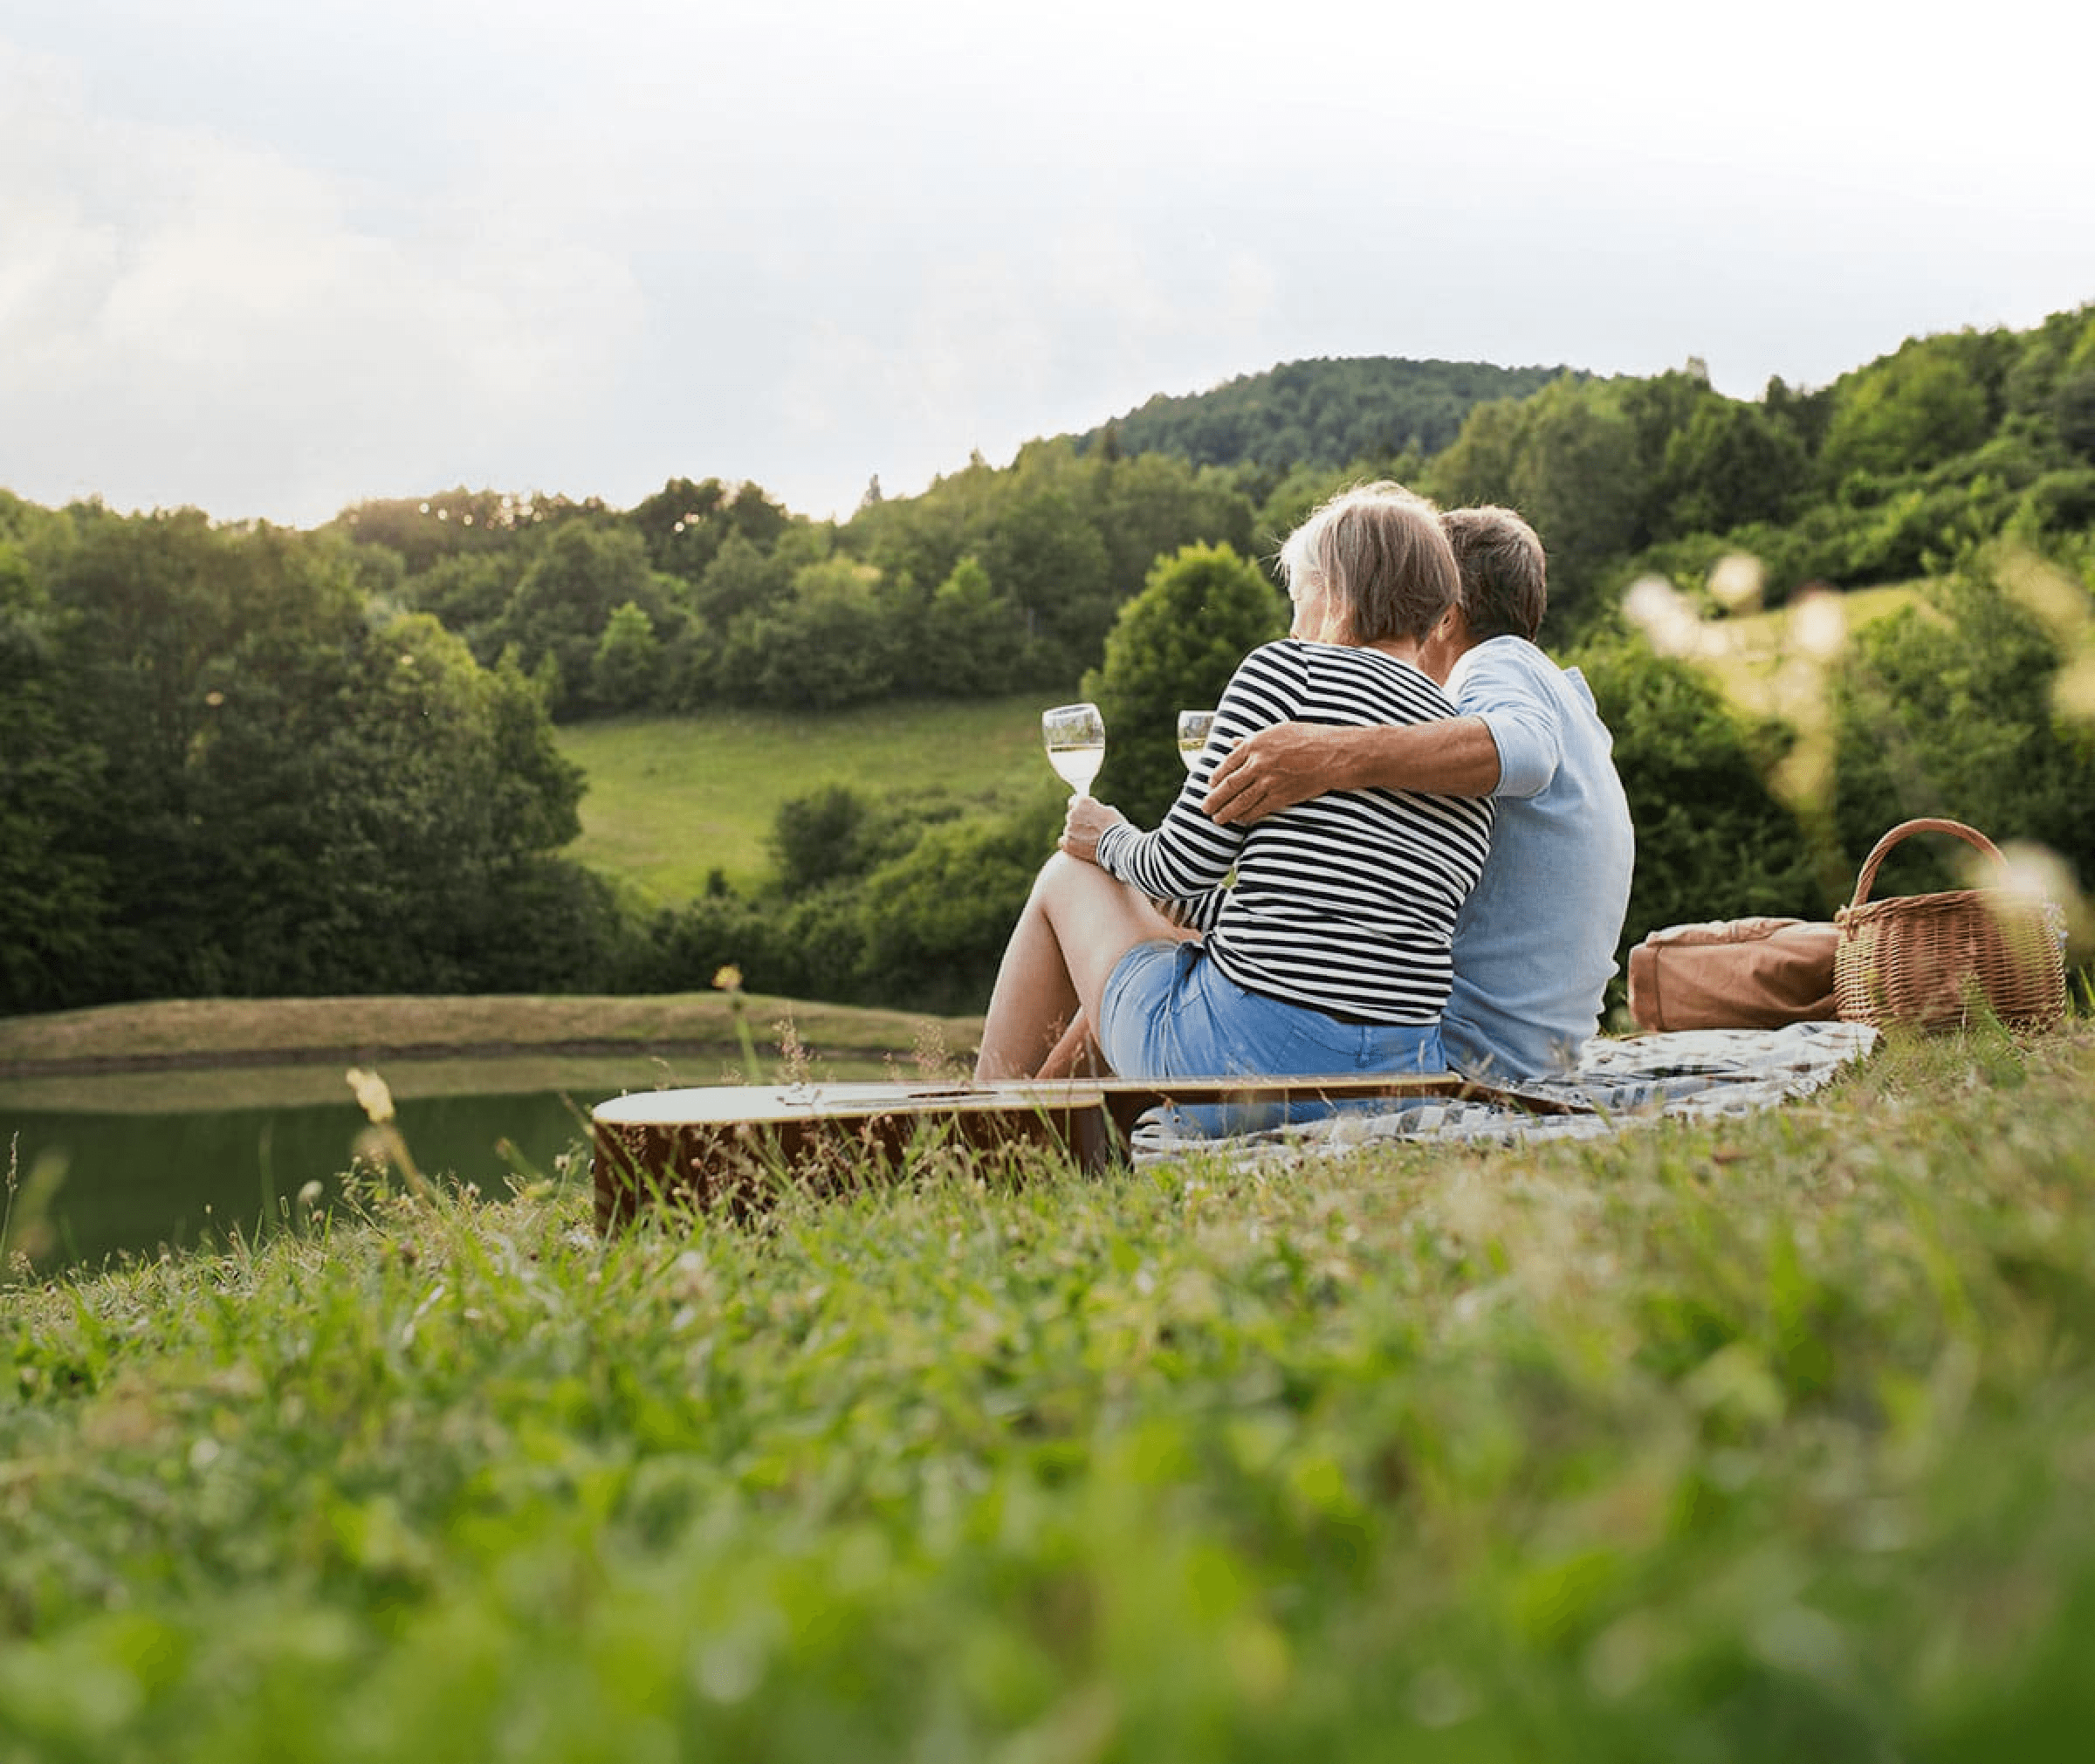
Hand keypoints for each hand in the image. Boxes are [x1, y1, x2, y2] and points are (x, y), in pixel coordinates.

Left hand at [1058, 796, 1127, 865]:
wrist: (1117, 846)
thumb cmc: (1116, 827)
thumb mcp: (1108, 811)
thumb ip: (1095, 809)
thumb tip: (1091, 809)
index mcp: (1082, 803)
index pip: (1074, 801)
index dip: (1078, 806)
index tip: (1081, 811)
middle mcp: (1072, 814)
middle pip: (1072, 816)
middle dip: (1079, 821)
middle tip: (1091, 829)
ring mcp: (1069, 830)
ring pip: (1070, 830)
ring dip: (1076, 833)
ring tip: (1090, 840)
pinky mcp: (1068, 843)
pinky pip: (1064, 841)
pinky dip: (1070, 843)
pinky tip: (1079, 846)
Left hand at [1202, 723, 1339, 825]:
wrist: (1332, 754)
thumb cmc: (1307, 738)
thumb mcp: (1277, 731)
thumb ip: (1252, 740)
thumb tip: (1232, 743)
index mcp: (1255, 744)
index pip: (1227, 764)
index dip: (1215, 777)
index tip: (1210, 785)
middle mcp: (1258, 763)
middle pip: (1229, 785)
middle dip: (1214, 799)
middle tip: (1204, 808)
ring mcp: (1269, 781)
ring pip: (1240, 801)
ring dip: (1226, 812)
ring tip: (1217, 820)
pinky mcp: (1281, 796)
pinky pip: (1259, 809)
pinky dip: (1247, 816)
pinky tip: (1240, 820)